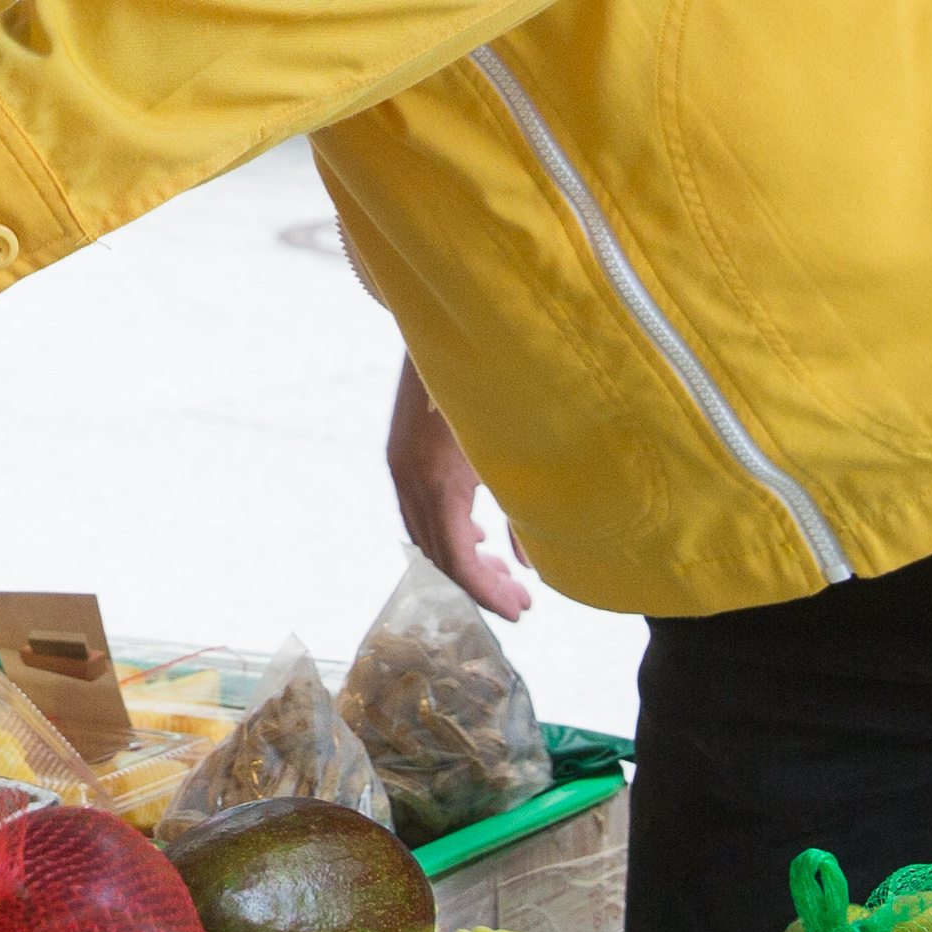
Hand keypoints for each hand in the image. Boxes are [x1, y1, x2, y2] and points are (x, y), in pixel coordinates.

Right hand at [385, 361, 533, 618]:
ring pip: (426, 534)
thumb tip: (532, 561)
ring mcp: (399, 465)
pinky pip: (418, 510)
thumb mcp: (518, 447)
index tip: (519, 611)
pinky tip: (479, 533)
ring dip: (463, 559)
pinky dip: (447, 531)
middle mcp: (410, 479)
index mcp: (439, 483)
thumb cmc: (497, 380)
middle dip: (479, 583)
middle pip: (439, 554)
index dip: (487, 594)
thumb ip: (526, 507)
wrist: (450, 319)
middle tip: (520, 601)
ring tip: (503, 574)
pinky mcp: (401, 451)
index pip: (458, 562)